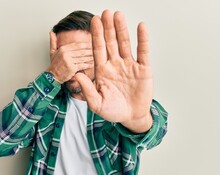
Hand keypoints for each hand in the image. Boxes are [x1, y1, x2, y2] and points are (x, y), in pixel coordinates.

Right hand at [46, 32, 93, 83]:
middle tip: (97, 50)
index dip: (85, 45)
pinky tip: (93, 64)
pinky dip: (88, 64)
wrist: (52, 76)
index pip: (77, 45)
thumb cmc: (54, 65)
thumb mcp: (52, 52)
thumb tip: (51, 32)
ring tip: (97, 57)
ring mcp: (69, 61)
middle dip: (90, 51)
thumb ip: (53, 42)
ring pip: (82, 58)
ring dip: (90, 57)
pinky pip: (82, 65)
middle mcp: (66, 54)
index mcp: (63, 49)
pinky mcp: (72, 68)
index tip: (92, 44)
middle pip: (81, 51)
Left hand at [74, 10, 153, 130]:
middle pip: (110, 42)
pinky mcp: (143, 69)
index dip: (96, 35)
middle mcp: (115, 65)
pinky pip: (143, 51)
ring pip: (125, 43)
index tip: (93, 21)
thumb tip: (76, 75)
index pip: (98, 49)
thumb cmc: (113, 111)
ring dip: (122, 29)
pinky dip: (142, 39)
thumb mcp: (97, 103)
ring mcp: (129, 65)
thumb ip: (88, 90)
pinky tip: (140, 27)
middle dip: (107, 28)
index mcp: (102, 71)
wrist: (131, 117)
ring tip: (118, 15)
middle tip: (105, 12)